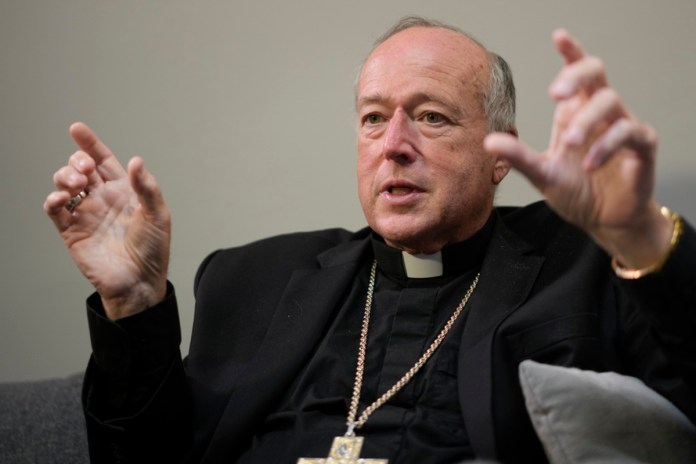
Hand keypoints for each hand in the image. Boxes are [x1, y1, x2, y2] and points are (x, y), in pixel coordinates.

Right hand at [44, 122, 170, 318]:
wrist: (139, 282)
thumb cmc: (153, 250)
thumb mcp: (158, 215)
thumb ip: (146, 187)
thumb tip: (136, 161)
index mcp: (124, 191)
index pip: (104, 161)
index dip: (91, 144)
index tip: (77, 128)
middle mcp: (103, 199)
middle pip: (81, 168)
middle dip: (77, 160)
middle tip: (84, 169)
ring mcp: (86, 214)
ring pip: (65, 184)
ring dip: (65, 177)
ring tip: (77, 184)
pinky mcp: (72, 231)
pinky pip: (55, 210)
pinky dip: (53, 200)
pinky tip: (62, 199)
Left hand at [485, 29, 672, 268]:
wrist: (604, 221)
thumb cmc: (577, 192)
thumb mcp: (542, 174)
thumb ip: (518, 157)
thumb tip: (488, 141)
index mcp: (574, 113)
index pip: (576, 73)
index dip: (571, 52)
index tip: (558, 36)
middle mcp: (598, 114)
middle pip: (596, 73)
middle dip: (575, 75)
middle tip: (554, 94)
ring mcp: (622, 127)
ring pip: (611, 101)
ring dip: (587, 122)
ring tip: (569, 145)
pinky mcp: (642, 146)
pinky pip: (630, 132)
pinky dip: (607, 146)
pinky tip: (591, 165)